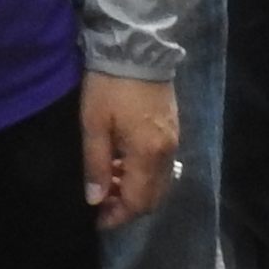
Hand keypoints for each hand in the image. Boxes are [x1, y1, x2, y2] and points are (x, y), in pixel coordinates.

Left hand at [81, 72, 181, 228]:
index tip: (97, 220)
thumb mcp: (94, 124)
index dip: (118, 216)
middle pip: (153, 197)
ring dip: (136, 190)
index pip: (138, 202)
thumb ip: (96, 164)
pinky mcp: (173, 127)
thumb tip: (95, 200)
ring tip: (110, 182)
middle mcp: (167, 152)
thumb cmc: (109, 86)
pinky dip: (144, 173)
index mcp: (148, 154)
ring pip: (159, 182)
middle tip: (102, 203)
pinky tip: (124, 163)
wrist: (137, 47)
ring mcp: (174, 140)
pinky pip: (162, 165)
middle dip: (128, 206)